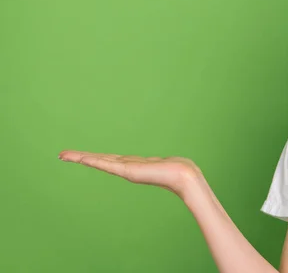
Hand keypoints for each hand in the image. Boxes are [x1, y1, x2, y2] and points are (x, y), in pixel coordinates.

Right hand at [58, 150, 201, 198]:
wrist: (182, 177)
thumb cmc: (176, 171)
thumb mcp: (163, 164)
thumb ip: (161, 165)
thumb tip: (168, 165)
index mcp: (132, 165)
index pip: (108, 159)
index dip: (92, 157)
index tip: (79, 155)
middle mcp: (125, 167)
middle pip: (98, 160)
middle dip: (80, 157)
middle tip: (61, 154)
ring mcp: (125, 170)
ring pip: (99, 161)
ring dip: (81, 158)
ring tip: (64, 155)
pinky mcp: (128, 171)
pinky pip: (107, 164)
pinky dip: (94, 161)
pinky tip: (83, 159)